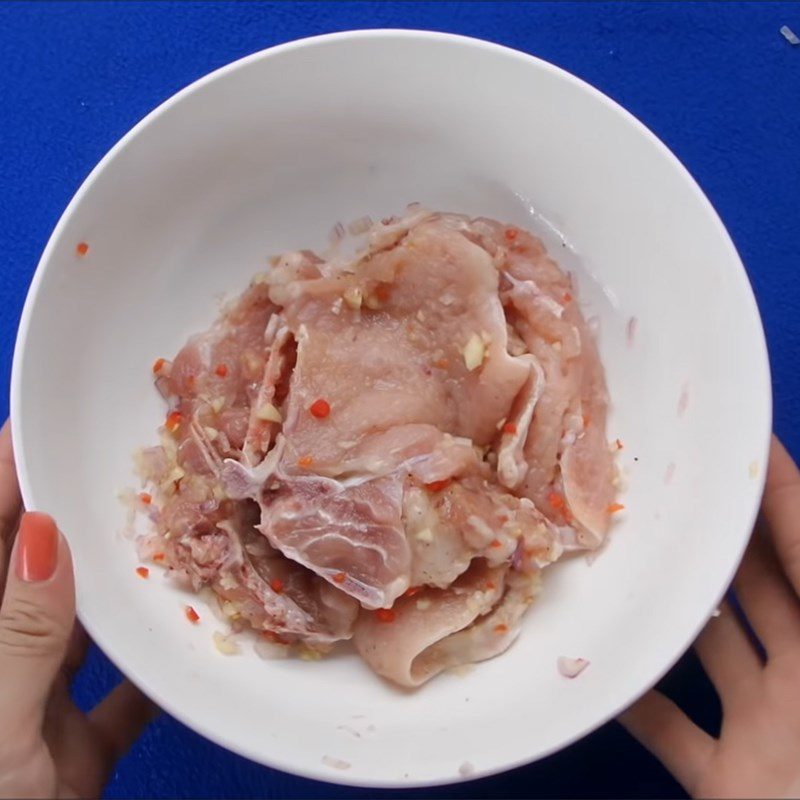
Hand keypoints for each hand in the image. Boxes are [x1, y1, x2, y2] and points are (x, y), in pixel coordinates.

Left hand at [0, 421, 155, 798]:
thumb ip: (17, 634)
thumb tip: (41, 531)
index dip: (2, 480)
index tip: (38, 428)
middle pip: (31, 573)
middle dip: (71, 518)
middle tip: (122, 466)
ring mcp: (31, 706)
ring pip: (80, 624)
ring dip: (121, 585)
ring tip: (165, 528)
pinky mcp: (73, 747)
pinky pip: (123, 690)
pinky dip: (156, 668)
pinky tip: (193, 635)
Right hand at [620, 435, 799, 798]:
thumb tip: (768, 553)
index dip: (783, 491)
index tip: (739, 440)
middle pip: (762, 585)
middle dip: (720, 534)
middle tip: (667, 485)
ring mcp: (770, 729)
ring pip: (714, 645)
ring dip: (676, 606)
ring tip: (630, 557)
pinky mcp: (729, 777)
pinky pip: (675, 728)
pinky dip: (640, 700)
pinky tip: (606, 670)